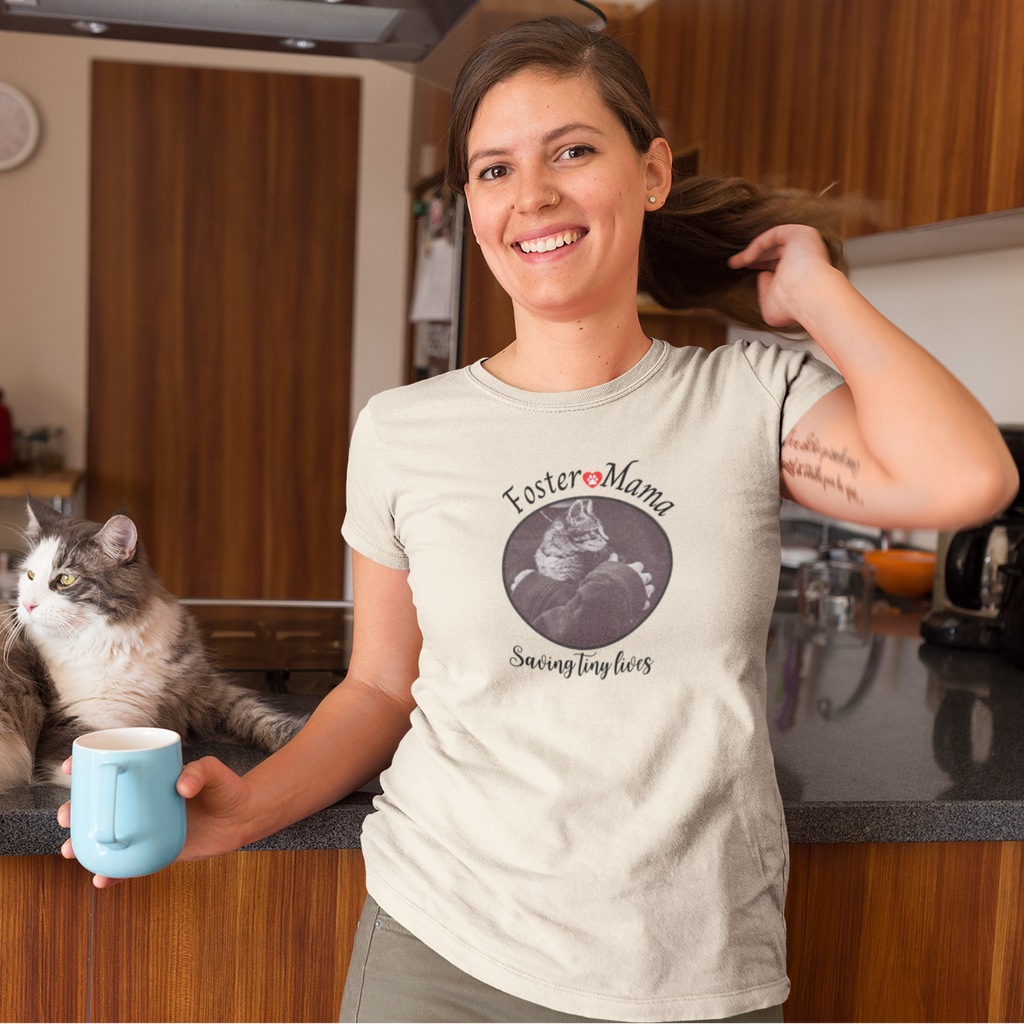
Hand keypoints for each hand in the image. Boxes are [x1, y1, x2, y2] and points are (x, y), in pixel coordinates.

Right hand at [57, 755, 254, 888]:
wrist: (243, 817)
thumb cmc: (226, 788)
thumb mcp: (214, 772)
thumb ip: (201, 772)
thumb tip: (182, 786)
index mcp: (149, 778)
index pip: (113, 769)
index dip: (86, 768)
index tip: (69, 769)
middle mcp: (142, 803)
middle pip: (100, 805)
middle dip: (74, 810)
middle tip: (66, 817)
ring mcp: (146, 827)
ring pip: (106, 835)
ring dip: (83, 843)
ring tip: (71, 851)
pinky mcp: (154, 849)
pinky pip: (127, 863)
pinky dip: (113, 873)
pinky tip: (101, 880)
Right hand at [608, 552, 654, 608]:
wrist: (611, 593)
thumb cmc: (609, 578)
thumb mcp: (608, 567)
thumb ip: (612, 561)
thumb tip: (613, 554)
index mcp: (634, 569)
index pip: (639, 565)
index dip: (637, 568)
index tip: (633, 570)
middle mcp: (640, 579)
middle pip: (647, 577)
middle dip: (645, 578)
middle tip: (641, 581)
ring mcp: (642, 591)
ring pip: (650, 589)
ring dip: (648, 590)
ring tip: (645, 592)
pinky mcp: (641, 602)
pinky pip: (646, 603)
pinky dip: (644, 603)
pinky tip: (641, 604)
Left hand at [728, 224, 839, 328]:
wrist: (809, 297)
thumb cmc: (793, 306)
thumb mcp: (770, 303)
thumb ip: (764, 290)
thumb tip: (761, 275)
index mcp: (803, 274)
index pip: (780, 264)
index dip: (760, 265)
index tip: (744, 270)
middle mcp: (806, 258)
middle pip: (776, 252)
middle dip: (755, 257)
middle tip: (736, 264)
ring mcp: (806, 244)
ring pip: (774, 242)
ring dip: (753, 252)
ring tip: (734, 262)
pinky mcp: (802, 233)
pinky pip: (774, 235)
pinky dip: (758, 245)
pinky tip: (746, 258)